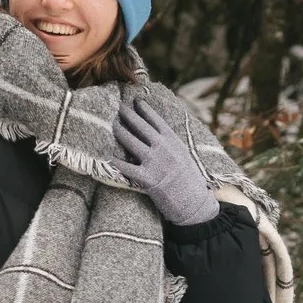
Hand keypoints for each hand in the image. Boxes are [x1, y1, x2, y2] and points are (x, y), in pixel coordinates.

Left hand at [114, 99, 218, 226]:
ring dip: (119, 131)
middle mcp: (163, 148)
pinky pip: (126, 167)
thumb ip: (171, 144)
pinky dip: (116, 162)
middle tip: (118, 106)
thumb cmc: (190, 180)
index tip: (136, 101)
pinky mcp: (146, 178)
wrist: (194, 202)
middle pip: (140, 126)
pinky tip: (107, 156)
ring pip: (131, 142)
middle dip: (128, 114)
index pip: (156, 120)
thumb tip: (158, 135)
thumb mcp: (184, 155)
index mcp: (173, 141)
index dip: (144, 109)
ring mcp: (154, 162)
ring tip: (111, 124)